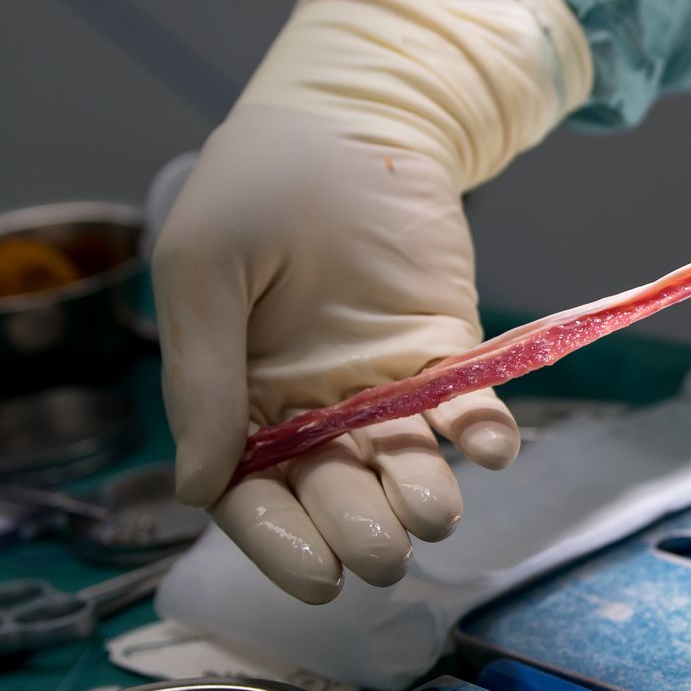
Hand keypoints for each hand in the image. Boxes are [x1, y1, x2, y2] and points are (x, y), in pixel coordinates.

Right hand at [153, 0, 589, 601]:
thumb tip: (197, 491)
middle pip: (332, 490)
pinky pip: (464, 404)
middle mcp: (310, 406)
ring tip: (432, 510)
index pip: (252, 493)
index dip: (279, 539)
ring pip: (403, 461)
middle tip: (381, 551)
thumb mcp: (201, 271)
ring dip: (422, 492)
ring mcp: (380, 381)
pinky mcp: (445, 348)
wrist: (346, 115)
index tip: (317, 575)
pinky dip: (482, 430)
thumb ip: (200, 378)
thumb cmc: (254, 186)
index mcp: (236, 397)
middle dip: (357, 528)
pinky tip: (492, 443)